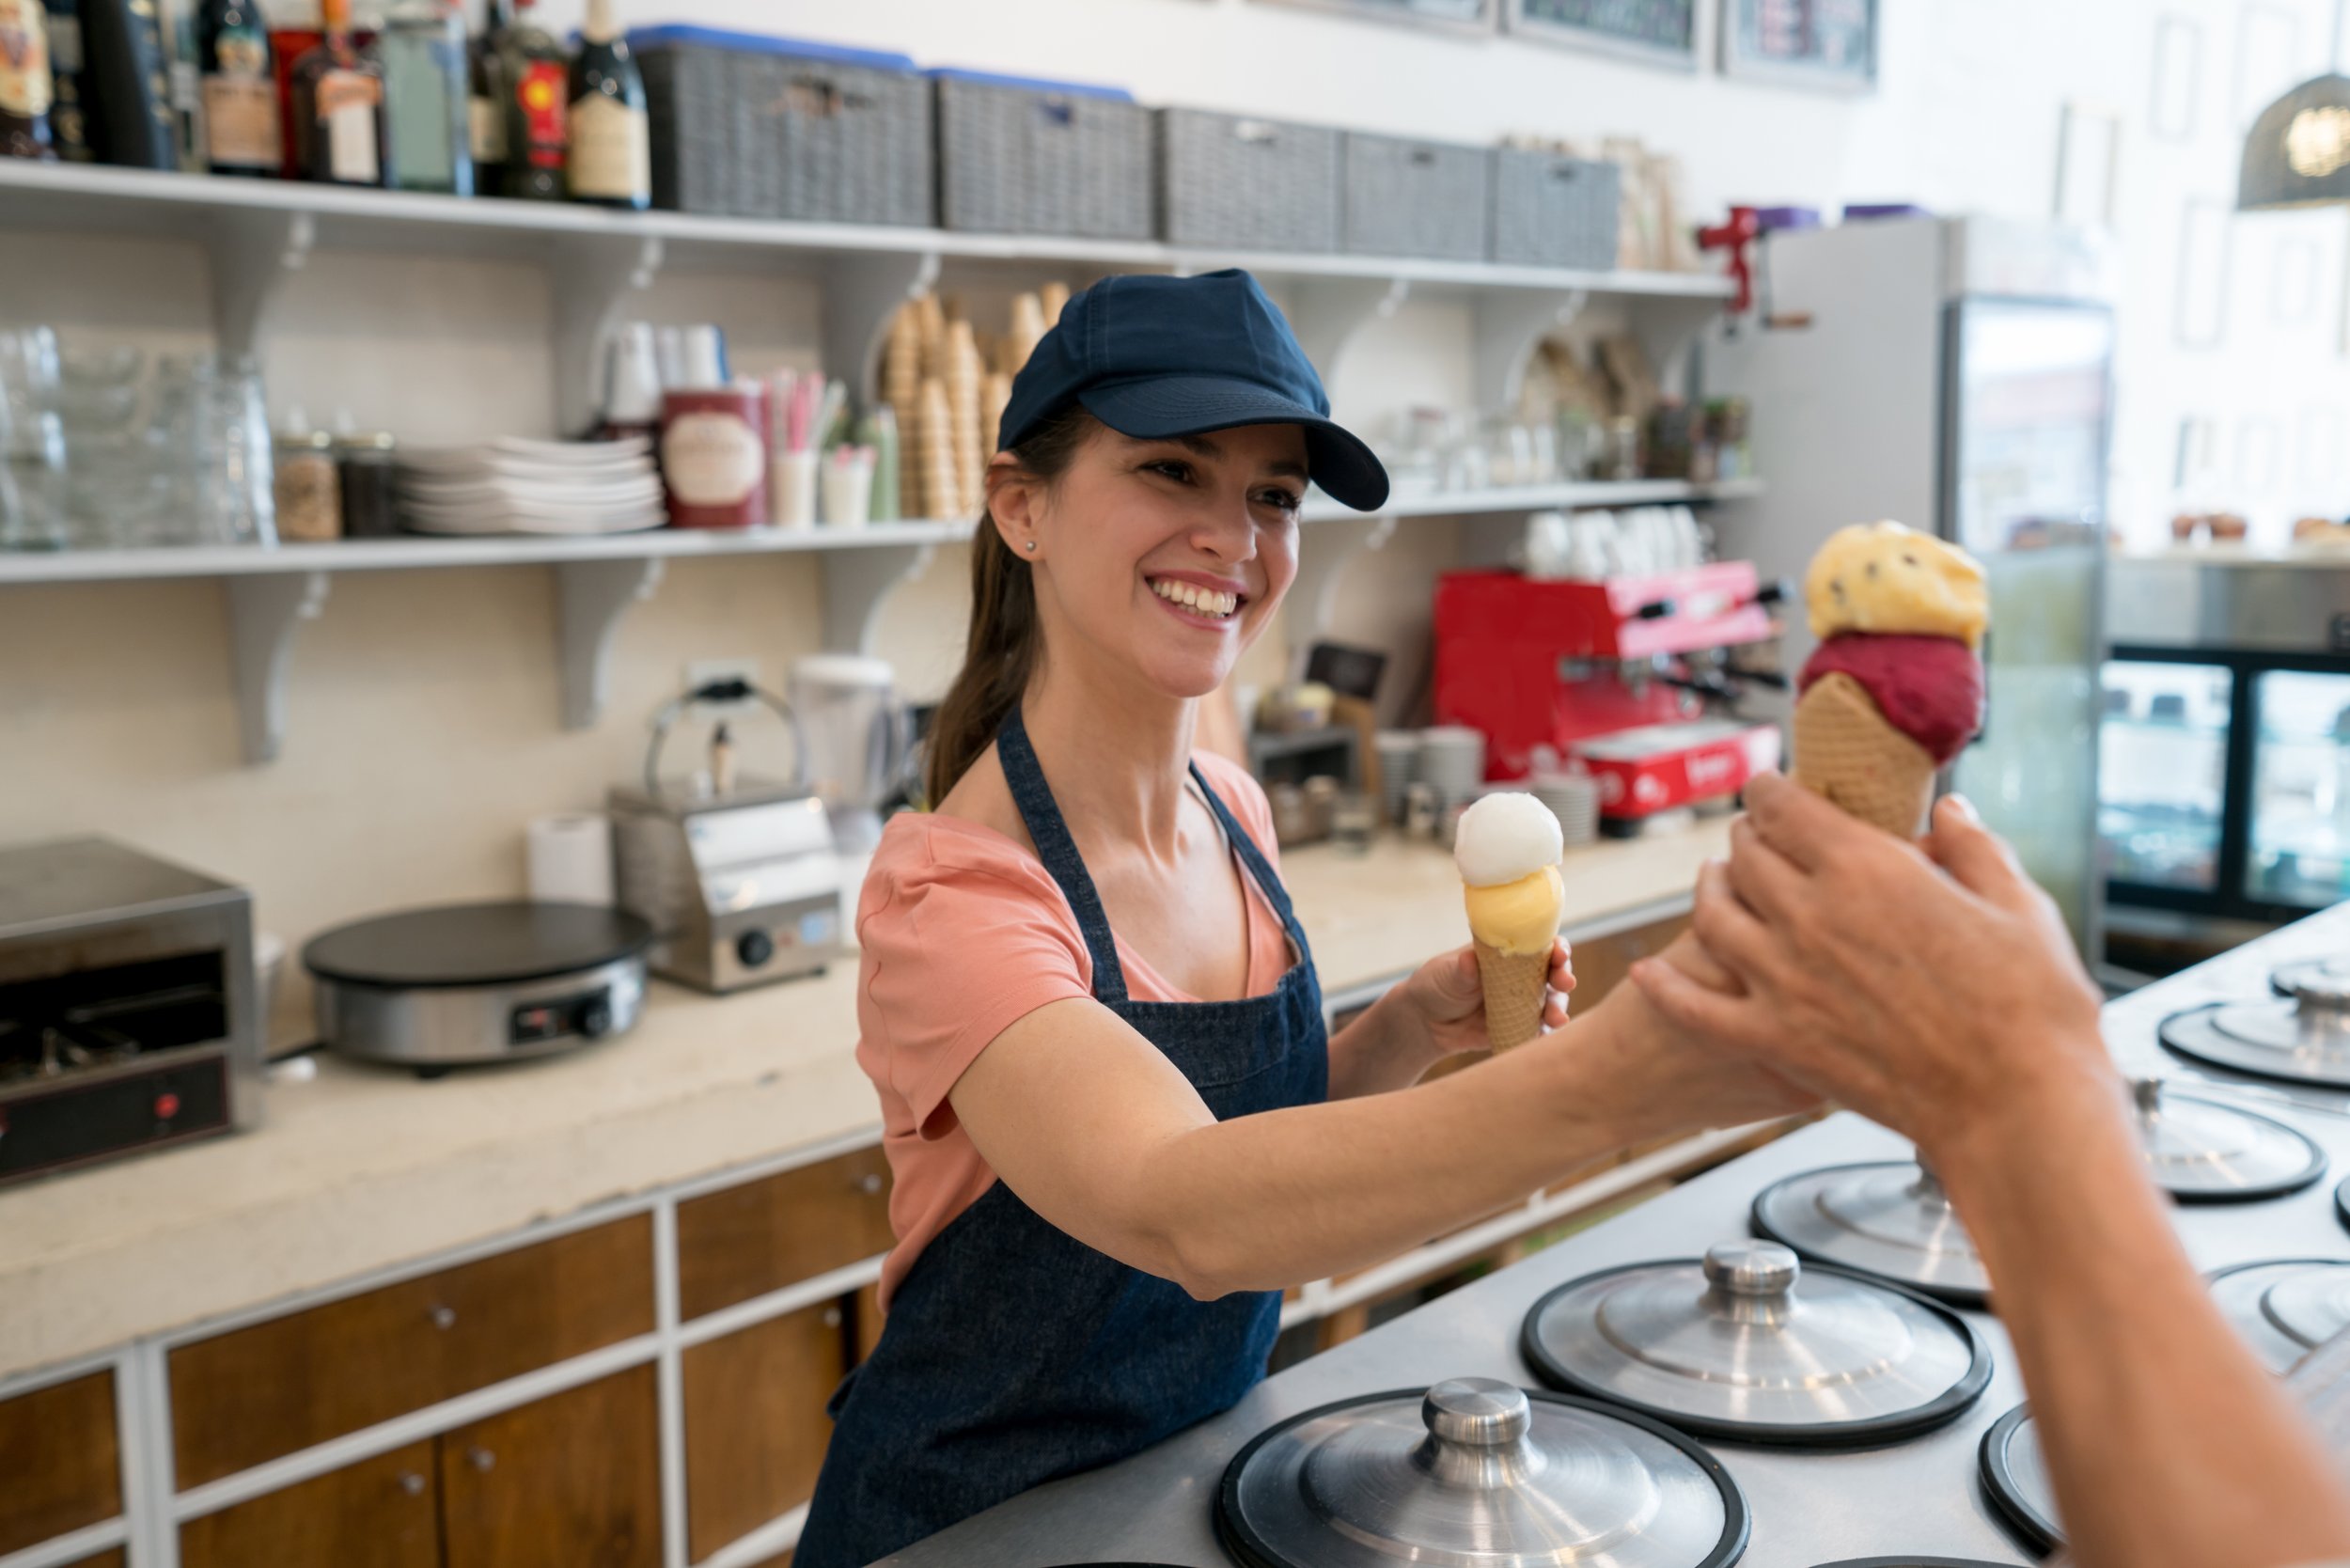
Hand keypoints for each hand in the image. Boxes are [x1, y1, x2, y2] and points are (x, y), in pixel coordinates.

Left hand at [1400, 938, 1574, 1055]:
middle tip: (1565, 983)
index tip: (1559, 953)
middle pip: (1553, 974)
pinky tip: (1546, 1036)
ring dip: (1558, 1009)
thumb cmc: (1438, 984)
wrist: (1426, 1022)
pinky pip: (1538, 1031)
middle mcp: (1522, 976)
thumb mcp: (1446, 973)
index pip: (1539, 945)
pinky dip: (1545, 1034)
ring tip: (1556, 1019)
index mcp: (1508, 954)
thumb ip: (1461, 969)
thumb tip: (1469, 960)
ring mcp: (1523, 1003)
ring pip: (1551, 1003)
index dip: (1555, 947)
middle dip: (1564, 977)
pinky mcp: (1519, 1028)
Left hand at [1629, 773, 2109, 1161]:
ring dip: (1708, 891)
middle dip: (1747, 838)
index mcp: (1866, 868)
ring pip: (1711, 916)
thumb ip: (1973, 848)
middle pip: (1746, 856)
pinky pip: (1695, 1006)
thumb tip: (1950, 811)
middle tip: (1752, 838)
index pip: (1786, 807)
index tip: (1770, 789)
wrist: (2017, 1105)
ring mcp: (1783, 979)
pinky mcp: (1774, 1039)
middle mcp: (1809, 915)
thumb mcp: (2018, 905)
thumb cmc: (2033, 1009)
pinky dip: (1664, 985)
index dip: (1771, 792)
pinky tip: (1646, 973)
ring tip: (1713, 883)